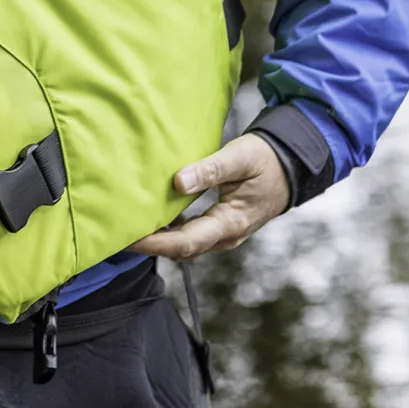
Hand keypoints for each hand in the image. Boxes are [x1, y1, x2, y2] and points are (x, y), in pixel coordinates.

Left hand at [132, 134, 290, 259]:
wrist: (291, 167)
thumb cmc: (265, 159)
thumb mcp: (239, 158)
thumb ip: (209, 170)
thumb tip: (178, 182)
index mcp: (230, 223)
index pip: (185, 243)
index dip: (154, 244)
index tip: (127, 238)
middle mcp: (226, 236)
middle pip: (181, 249)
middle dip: (149, 245)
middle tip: (117, 232)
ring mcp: (223, 234)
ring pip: (184, 245)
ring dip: (158, 239)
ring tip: (129, 224)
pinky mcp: (220, 227)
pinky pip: (190, 235)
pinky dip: (169, 230)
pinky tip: (152, 216)